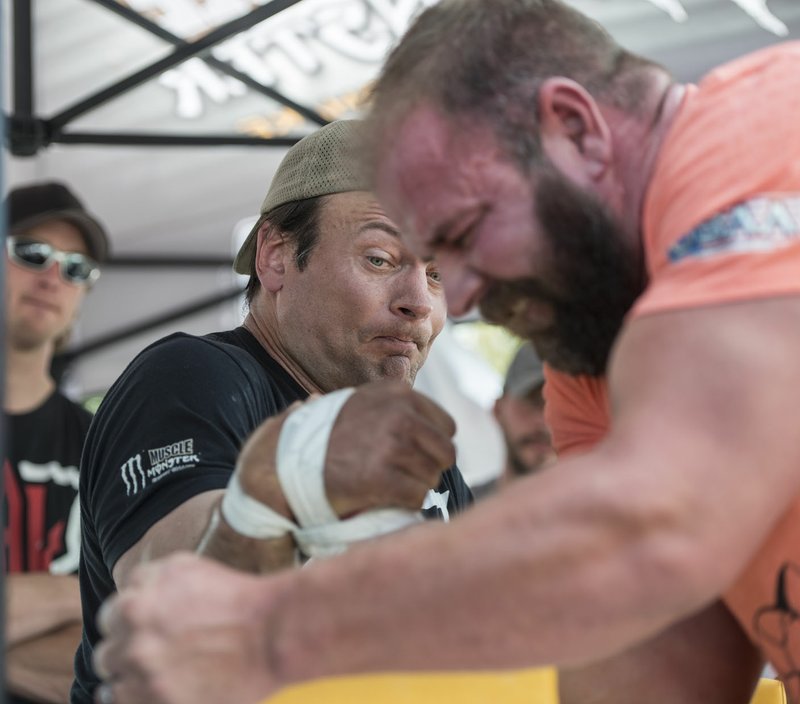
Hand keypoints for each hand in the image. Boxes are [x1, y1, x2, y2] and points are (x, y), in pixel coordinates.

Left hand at [93, 553, 278, 703]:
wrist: (270, 632)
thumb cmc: (233, 597)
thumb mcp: (185, 566)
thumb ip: (146, 578)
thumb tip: (128, 593)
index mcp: (135, 606)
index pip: (107, 619)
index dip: (126, 623)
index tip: (142, 629)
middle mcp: (134, 644)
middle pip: (106, 656)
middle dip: (125, 652)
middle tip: (152, 653)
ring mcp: (147, 679)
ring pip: (114, 687)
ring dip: (131, 680)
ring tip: (157, 675)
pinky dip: (140, 699)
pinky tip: (160, 690)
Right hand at [324, 381, 456, 516]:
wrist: (285, 460)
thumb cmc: (326, 434)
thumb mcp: (361, 402)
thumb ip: (396, 407)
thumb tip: (442, 428)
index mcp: (397, 393)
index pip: (446, 426)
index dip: (433, 445)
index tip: (416, 455)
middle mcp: (398, 414)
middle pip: (446, 452)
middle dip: (430, 468)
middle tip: (407, 476)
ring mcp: (390, 446)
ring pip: (432, 477)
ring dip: (416, 486)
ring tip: (392, 486)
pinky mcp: (380, 478)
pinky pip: (417, 497)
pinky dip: (405, 503)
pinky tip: (386, 498)